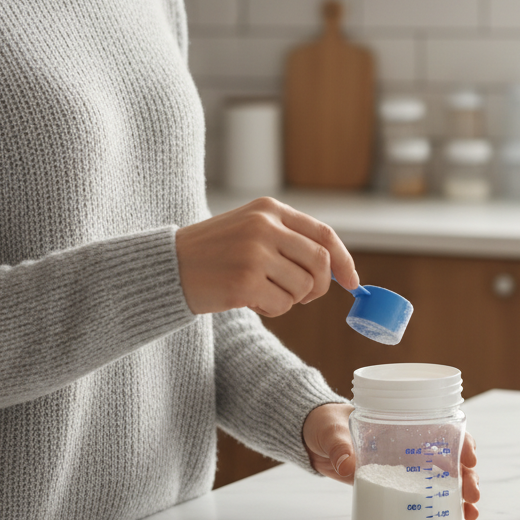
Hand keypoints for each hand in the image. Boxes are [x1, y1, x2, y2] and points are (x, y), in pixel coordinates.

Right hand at [175, 197, 358, 316]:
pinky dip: (271, 309)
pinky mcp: (244, 282)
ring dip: (289, 299)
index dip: (344, 260)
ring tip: (261, 291)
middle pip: (320, 263)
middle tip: (304, 296)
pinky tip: (247, 299)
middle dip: (319, 286)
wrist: (166, 267)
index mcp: (269, 210)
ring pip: (303, 287)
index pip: (324, 234)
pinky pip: (281, 305)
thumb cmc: (214, 253)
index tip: (352, 282)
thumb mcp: (251, 230)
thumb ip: (290, 240)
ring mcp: (254, 254)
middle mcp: (264, 227)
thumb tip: (336, 268)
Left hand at [302, 403, 480, 519]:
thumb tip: (348, 464)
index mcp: (403, 424)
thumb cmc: (326, 423)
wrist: (311, 438)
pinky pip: (422, 497)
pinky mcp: (392, 485)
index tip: (471, 459)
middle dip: (467, 477)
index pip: (442, 429)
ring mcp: (403, 467)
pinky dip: (440, 510)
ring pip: (443, 480)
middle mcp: (410, 445)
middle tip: (472, 496)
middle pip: (449, 459)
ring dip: (460, 497)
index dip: (462, 442)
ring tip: (469, 516)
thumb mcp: (331, 430)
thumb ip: (339, 446)